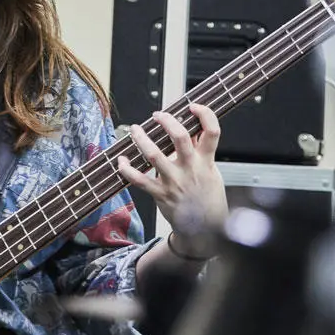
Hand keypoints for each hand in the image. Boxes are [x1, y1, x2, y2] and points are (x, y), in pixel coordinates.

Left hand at [117, 102, 227, 233]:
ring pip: (154, 155)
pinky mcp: (161, 194)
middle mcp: (190, 169)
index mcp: (206, 161)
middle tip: (157, 115)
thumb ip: (201, 150)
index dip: (205, 114)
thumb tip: (194, 128)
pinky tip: (121, 161)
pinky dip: (127, 170)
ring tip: (135, 130)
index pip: (212, 132)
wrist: (204, 229)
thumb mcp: (211, 171)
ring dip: (141, 140)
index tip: (192, 105)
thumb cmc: (207, 197)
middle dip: (167, 121)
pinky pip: (140, 180)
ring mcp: (175, 181)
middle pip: (180, 138)